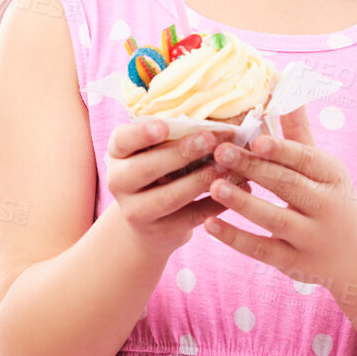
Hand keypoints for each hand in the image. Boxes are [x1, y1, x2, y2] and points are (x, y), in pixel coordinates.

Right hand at [105, 118, 249, 258]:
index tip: (164, 128)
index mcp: (118, 153)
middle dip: (180, 154)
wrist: (149, 221)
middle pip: (146, 168)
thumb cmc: (160, 170)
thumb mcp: (157, 151)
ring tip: (228, 166)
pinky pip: (190, 217)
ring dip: (201, 180)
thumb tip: (217, 123)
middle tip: (210, 140)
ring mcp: (135, 211)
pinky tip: (238, 189)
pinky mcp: (159, 232)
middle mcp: (118, 182)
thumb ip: (176, 136)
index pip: (122, 140)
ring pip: (168, 197)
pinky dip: (215, 203)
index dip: (142, 134)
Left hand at [202, 104, 356, 285]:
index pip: (305, 159)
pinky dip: (235, 238)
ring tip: (214, 186)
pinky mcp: (294, 263)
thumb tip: (284, 82)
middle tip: (220, 152)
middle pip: (287, 185)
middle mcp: (326, 206)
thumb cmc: (332, 199)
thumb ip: (298, 130)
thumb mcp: (323, 167)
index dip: (281, 149)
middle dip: (253, 168)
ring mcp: (311, 238)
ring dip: (243, 203)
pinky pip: (262, 250)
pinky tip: (209, 225)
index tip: (254, 139)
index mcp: (333, 176)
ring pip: (275, 219)